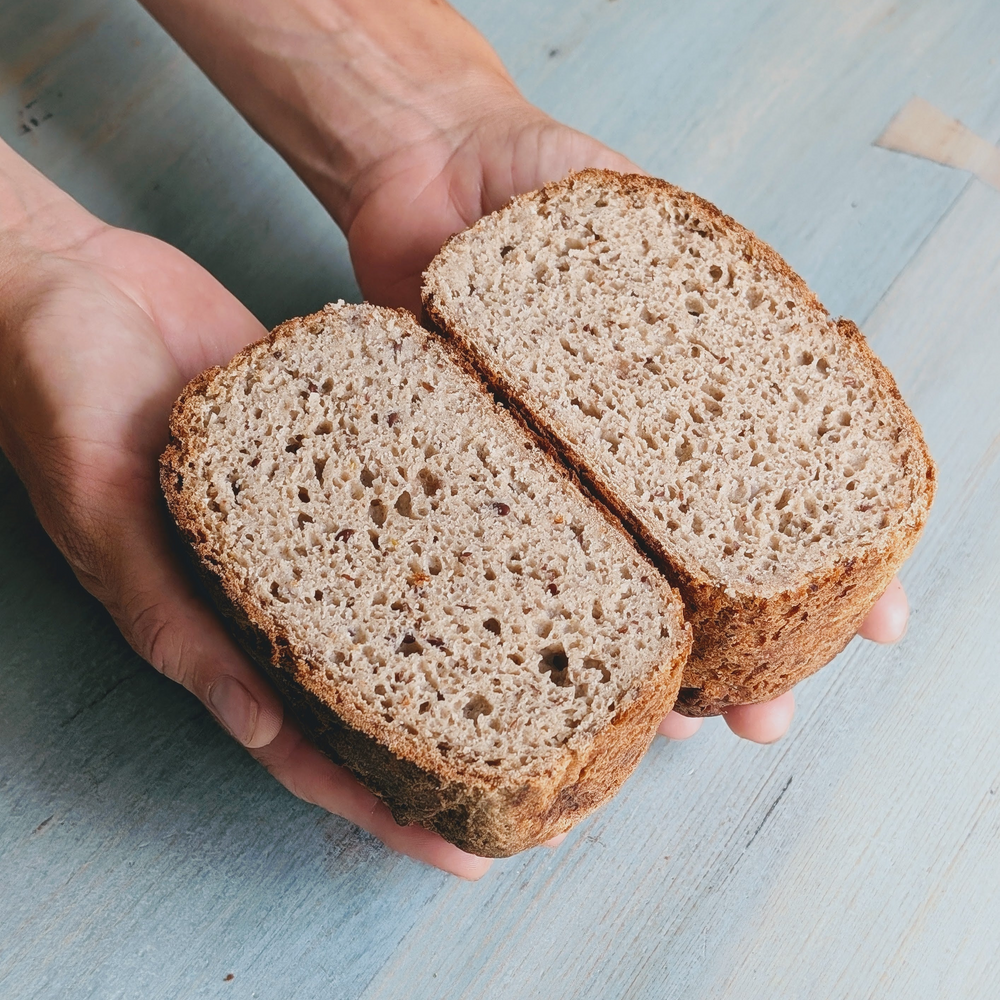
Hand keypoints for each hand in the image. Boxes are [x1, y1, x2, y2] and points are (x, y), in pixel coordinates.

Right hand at [0, 160, 489, 877]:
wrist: (69, 282)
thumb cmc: (56, 390)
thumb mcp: (98, 506)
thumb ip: (166, 611)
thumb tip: (254, 724)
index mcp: (211, 623)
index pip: (309, 745)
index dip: (384, 807)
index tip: (468, 853)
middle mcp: (269, 588)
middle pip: (374, 685)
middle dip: (454, 739)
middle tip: (549, 773)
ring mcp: (306, 526)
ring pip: (400, 598)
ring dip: (472, 640)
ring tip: (566, 666)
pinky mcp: (331, 455)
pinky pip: (403, 504)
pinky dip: (455, 528)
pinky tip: (525, 531)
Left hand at [339, 93, 911, 743]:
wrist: (414, 168)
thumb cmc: (524, 173)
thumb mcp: (622, 198)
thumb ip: (687, 261)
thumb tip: (793, 314)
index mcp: (685, 385)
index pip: (779, 479)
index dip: (834, 555)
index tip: (873, 620)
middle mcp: (624, 439)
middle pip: (699, 557)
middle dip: (745, 644)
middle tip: (765, 714)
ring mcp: (552, 459)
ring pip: (615, 579)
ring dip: (651, 661)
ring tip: (674, 724)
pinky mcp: (477, 465)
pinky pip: (517, 550)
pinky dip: (546, 614)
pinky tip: (564, 671)